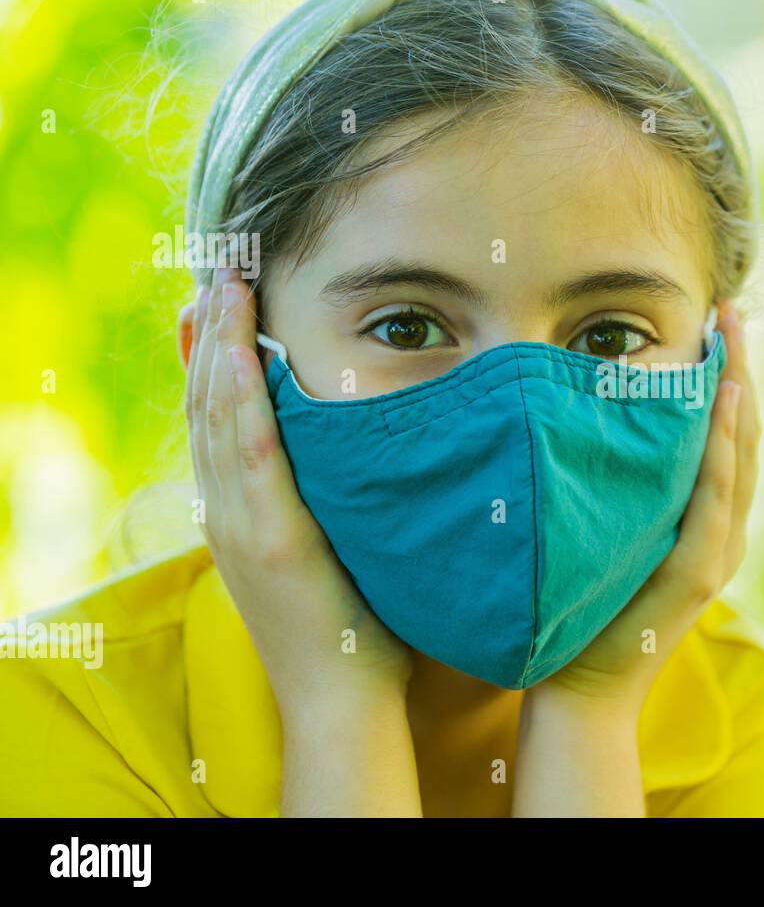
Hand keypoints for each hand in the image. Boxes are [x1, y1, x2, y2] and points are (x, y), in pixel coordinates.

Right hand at [182, 266, 412, 713]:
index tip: (218, 300)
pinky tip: (238, 356)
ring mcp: (241, 526)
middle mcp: (227, 512)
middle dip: (210, 335)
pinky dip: (240, 403)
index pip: (216, 419)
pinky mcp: (270, 542)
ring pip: (219, 420)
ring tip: (224, 287)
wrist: (345, 695)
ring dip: (219, 350)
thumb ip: (326, 496)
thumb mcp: (327, 546)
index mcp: (239, 511)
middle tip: (217, 270)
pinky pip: (250, 459)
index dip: (211, 357)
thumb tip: (356, 444)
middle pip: (206, 406)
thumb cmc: (352, 621)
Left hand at [530, 302, 760, 713]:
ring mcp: (716, 552)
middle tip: (729, 306)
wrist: (580, 689)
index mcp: (705, 521)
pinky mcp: (699, 574)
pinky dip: (722, 447)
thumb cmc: (582, 611)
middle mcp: (722, 531)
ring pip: (738, 457)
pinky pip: (714, 498)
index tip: (715, 320)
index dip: (728, 375)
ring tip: (731, 334)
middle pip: (743, 434)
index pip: (726, 435)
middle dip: (739, 366)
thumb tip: (585, 418)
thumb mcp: (605, 533)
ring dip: (738, 391)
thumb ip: (616, 488)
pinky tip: (723, 399)